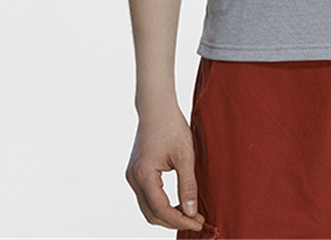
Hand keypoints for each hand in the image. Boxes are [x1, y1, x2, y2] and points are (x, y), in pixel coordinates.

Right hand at [126, 104, 205, 231]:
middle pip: (152, 214)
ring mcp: (132, 175)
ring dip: (167, 215)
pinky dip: (161, 204)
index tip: (198, 223)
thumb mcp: (185, 156)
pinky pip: (147, 197)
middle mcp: (133, 178)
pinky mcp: (135, 172)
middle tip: (197, 220)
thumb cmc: (172, 126)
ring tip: (189, 213)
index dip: (180, 220)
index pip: (161, 209)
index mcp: (144, 174)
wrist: (156, 107)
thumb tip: (192, 212)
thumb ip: (188, 185)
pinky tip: (177, 202)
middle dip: (174, 221)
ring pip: (148, 208)